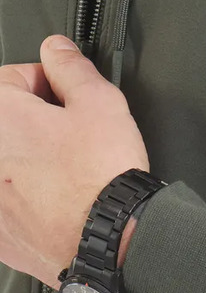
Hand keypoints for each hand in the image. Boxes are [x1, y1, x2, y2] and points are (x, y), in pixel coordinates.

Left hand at [0, 35, 149, 290]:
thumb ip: (72, 68)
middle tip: (70, 132)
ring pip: (8, 164)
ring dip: (28, 159)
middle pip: (6, 122)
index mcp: (0, 118)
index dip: (45, 81)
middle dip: (33, 121)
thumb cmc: (102, 177)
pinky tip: (57, 199)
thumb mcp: (100, 102)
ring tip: (65, 168)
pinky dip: (25, 197)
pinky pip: (8, 201)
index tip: (65, 96)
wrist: (108, 242)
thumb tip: (57, 50)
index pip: (9, 78)